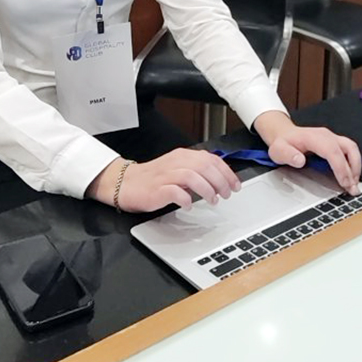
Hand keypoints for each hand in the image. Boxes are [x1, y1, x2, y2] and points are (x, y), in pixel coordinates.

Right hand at [88, 148, 241, 212]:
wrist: (126, 184)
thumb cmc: (153, 179)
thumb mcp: (178, 169)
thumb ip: (196, 170)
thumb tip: (219, 178)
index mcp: (182, 156)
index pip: (211, 159)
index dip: (226, 172)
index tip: (235, 184)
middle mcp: (176, 163)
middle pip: (205, 166)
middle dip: (221, 181)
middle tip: (227, 194)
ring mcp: (166, 175)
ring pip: (193, 176)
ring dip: (207, 189)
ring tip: (213, 200)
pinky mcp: (157, 189)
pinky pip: (175, 192)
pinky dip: (185, 199)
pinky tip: (189, 205)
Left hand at [253, 110, 361, 193]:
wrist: (284, 134)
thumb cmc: (283, 143)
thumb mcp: (278, 150)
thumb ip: (288, 155)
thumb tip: (300, 160)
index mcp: (314, 137)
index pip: (332, 151)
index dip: (341, 168)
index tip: (344, 183)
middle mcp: (326, 135)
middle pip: (348, 148)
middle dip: (353, 169)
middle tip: (353, 188)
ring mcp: (332, 137)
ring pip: (352, 148)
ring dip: (356, 166)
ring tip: (354, 184)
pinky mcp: (335, 142)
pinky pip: (350, 150)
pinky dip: (354, 164)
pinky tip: (351, 177)